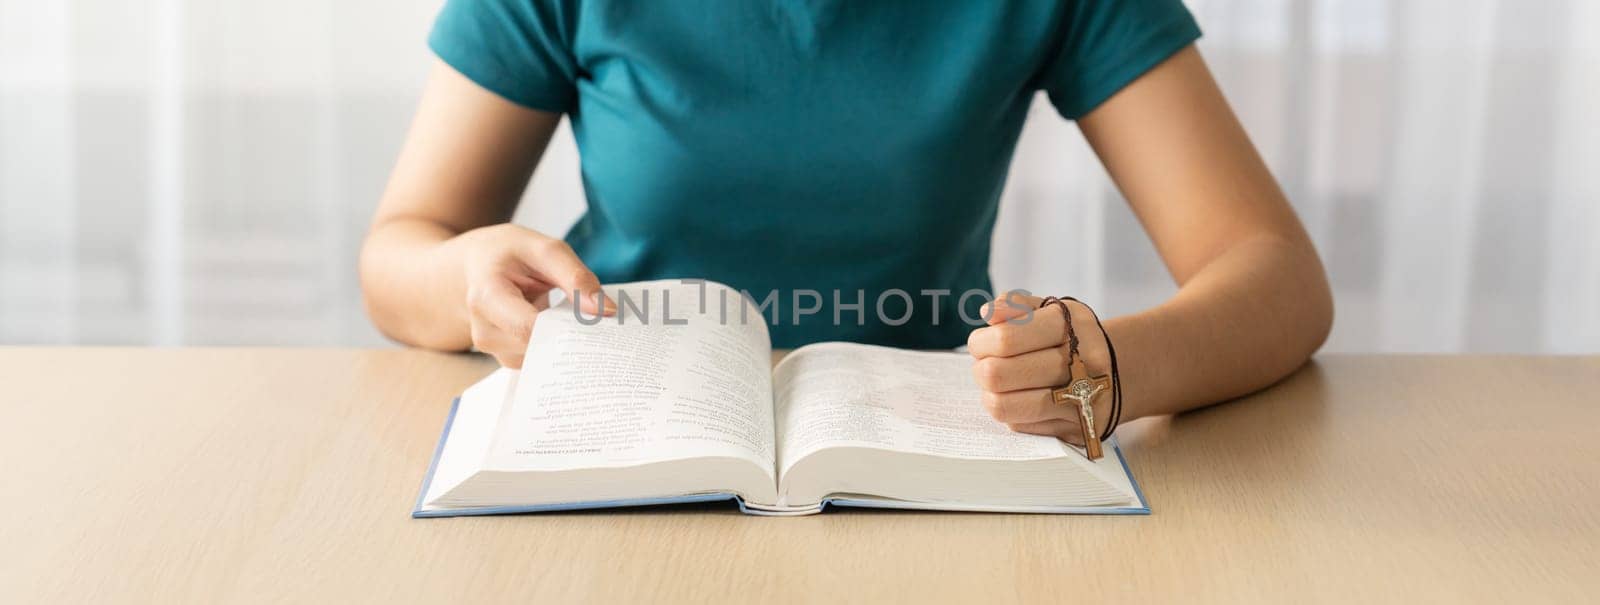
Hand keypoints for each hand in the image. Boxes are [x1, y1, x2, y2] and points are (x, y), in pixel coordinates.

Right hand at [458, 223, 612, 367]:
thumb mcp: (543, 249)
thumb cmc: (510, 254)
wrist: (478, 266)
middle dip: (573, 337)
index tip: (602, 321)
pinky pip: (541, 361)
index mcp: (486, 297)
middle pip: (539, 348)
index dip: (567, 329)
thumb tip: (606, 311)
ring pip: (543, 359)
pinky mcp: (506, 358)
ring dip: (567, 342)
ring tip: (576, 317)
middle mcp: (484, 331)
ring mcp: (494, 349)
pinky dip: (558, 346)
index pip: (528, 328)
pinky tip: (565, 328)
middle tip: (602, 322)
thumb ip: (575, 277)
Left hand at [967, 292, 1111, 444]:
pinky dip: (1012, 411)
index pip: (1005, 340)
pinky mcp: (1077, 429)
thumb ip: (1017, 307)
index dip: (980, 343)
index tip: (980, 343)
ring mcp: (1081, 399)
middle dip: (980, 370)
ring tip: (995, 384)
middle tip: (984, 365)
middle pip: (998, 375)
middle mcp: (1080, 363)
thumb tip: (988, 313)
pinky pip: (1021, 426)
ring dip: (989, 395)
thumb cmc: (1073, 337)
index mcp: (1071, 326)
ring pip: (1004, 406)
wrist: (1122, 369)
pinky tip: (1020, 399)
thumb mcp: (1051, 311)